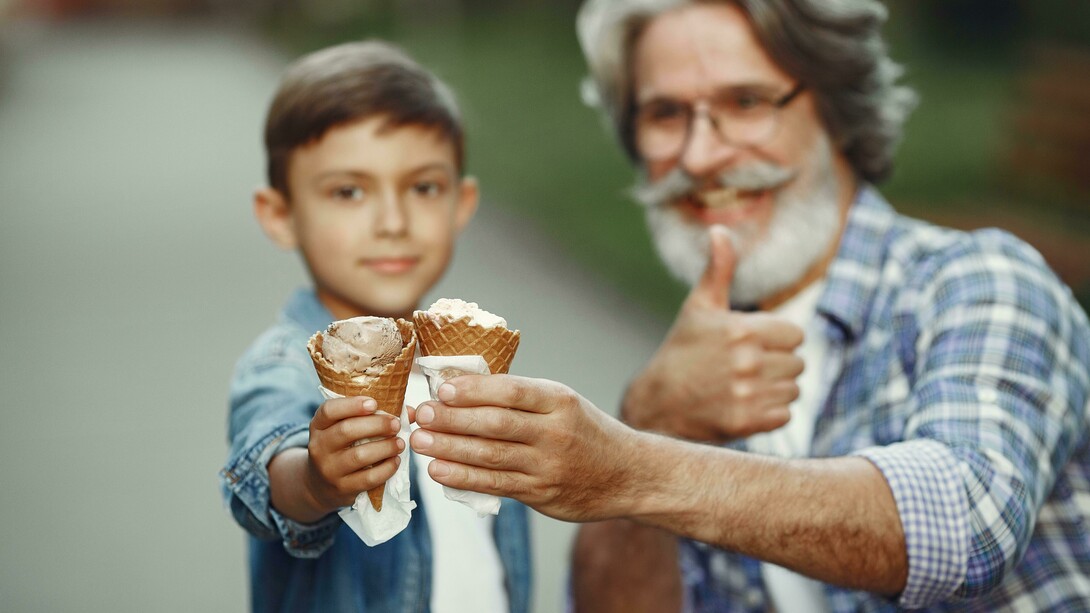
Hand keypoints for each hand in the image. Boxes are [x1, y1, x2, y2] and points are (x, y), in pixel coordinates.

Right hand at [302, 396, 403, 513]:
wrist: (320, 486)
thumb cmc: (341, 448)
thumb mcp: (344, 428)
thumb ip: (373, 415)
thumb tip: (410, 412)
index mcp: (319, 425)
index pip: (329, 410)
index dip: (352, 405)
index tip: (374, 403)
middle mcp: (319, 446)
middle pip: (346, 430)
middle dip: (377, 425)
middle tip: (396, 424)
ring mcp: (329, 470)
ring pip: (358, 456)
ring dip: (385, 447)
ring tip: (400, 443)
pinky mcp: (342, 489)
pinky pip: (368, 478)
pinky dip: (386, 469)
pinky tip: (395, 461)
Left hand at [409, 375, 638, 521]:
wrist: (628, 474)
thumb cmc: (585, 431)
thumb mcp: (563, 403)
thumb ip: (521, 398)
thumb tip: (461, 388)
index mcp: (560, 400)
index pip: (511, 391)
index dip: (473, 390)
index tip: (442, 388)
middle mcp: (556, 432)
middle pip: (495, 424)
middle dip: (452, 419)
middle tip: (420, 414)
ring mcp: (548, 466)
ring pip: (491, 456)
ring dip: (450, 449)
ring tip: (419, 442)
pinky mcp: (541, 493)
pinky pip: (496, 485)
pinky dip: (464, 477)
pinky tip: (439, 471)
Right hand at [623, 226, 804, 440]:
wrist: (656, 403)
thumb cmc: (681, 350)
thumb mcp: (699, 307)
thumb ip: (718, 269)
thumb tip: (720, 230)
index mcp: (743, 328)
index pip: (795, 335)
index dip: (776, 340)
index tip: (751, 345)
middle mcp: (747, 361)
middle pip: (797, 363)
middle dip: (776, 365)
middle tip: (744, 368)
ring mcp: (748, 393)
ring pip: (792, 389)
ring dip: (774, 390)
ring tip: (743, 387)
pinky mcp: (747, 421)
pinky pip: (784, 415)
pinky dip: (769, 414)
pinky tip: (744, 405)